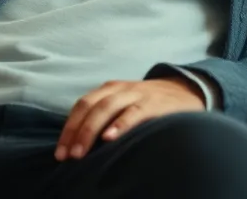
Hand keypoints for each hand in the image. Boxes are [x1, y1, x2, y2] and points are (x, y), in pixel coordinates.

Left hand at [55, 78, 205, 160]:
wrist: (186, 90)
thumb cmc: (149, 104)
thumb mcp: (124, 103)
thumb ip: (106, 116)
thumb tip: (79, 142)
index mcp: (109, 89)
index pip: (82, 106)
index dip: (68, 128)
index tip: (59, 151)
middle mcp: (119, 89)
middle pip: (90, 107)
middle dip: (75, 132)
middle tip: (67, 156)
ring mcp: (136, 95)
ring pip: (106, 108)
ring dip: (90, 131)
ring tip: (81, 152)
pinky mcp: (153, 104)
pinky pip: (134, 113)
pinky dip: (120, 125)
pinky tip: (110, 138)